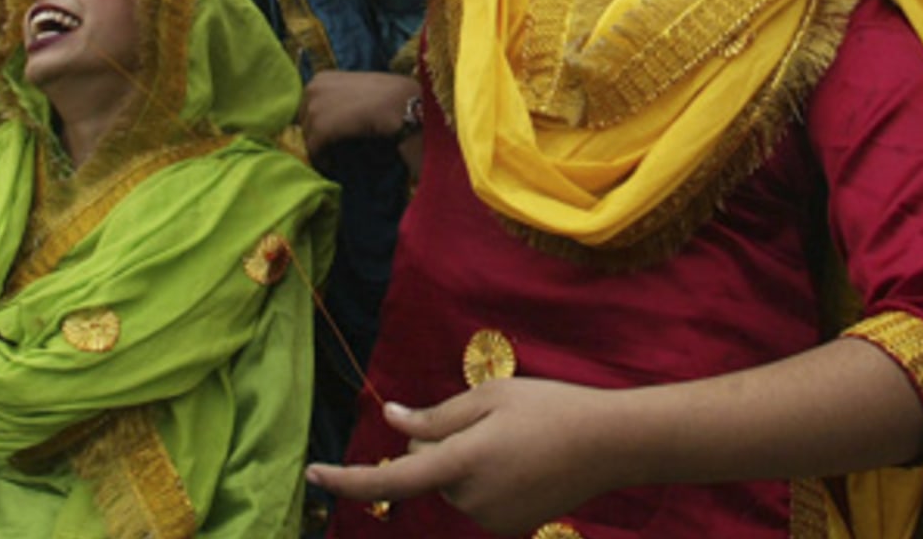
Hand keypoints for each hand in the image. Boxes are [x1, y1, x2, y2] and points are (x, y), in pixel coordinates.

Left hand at [300, 70, 419, 156]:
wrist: (398, 102)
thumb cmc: (387, 92)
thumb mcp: (356, 85)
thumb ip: (340, 95)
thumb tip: (335, 114)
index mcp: (320, 77)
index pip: (307, 104)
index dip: (317, 120)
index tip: (328, 132)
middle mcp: (312, 89)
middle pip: (304, 120)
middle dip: (315, 134)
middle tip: (330, 146)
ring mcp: (314, 108)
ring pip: (308, 137)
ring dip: (319, 148)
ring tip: (332, 156)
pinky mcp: (320, 128)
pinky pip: (314, 150)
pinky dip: (322, 160)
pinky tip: (332, 164)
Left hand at [308, 381, 621, 534]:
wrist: (609, 444)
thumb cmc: (550, 409)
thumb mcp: (491, 397)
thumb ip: (435, 417)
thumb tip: (390, 423)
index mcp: (462, 463)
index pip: (390, 479)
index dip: (347, 478)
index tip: (312, 472)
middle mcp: (470, 501)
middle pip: (427, 472)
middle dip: (437, 448)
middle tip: (485, 420)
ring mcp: (490, 521)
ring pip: (452, 486)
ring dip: (464, 464)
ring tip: (513, 440)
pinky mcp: (508, 529)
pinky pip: (475, 500)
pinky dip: (485, 481)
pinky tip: (522, 462)